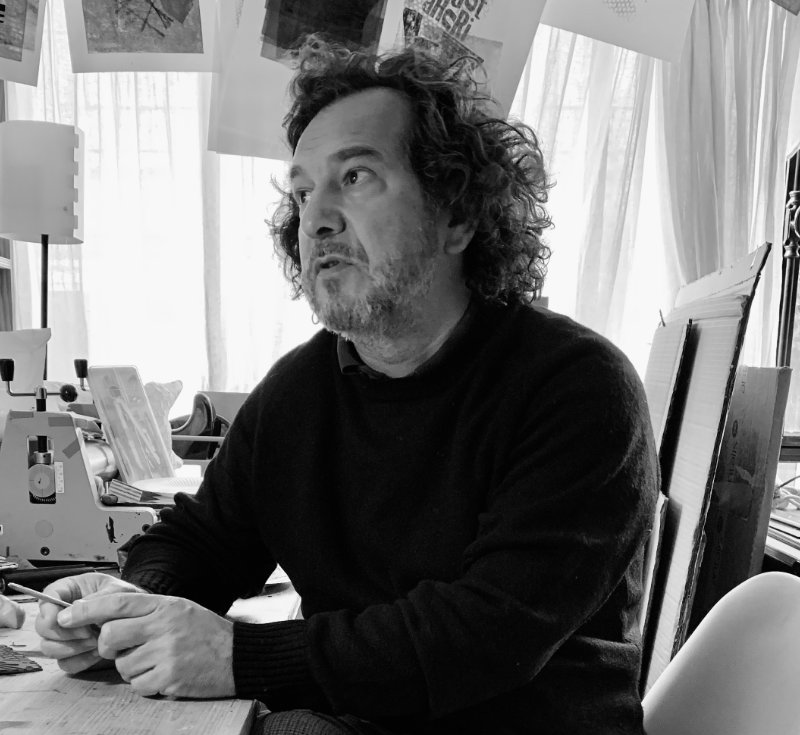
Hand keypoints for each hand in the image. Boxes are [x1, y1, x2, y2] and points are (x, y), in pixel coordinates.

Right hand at [36, 572, 144, 673]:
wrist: (140, 617)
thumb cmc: (127, 598)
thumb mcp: (119, 591)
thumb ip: (99, 598)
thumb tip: (73, 609)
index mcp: (69, 590)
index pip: (46, 599)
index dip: (49, 612)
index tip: (64, 620)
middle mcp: (61, 613)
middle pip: (42, 628)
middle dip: (64, 633)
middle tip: (89, 633)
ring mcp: (65, 635)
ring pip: (50, 648)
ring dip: (73, 648)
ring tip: (97, 641)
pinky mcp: (73, 653)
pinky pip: (65, 664)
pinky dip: (81, 660)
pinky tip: (97, 652)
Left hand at [57, 592, 234, 698]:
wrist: (238, 656)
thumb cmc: (207, 632)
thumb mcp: (179, 609)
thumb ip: (147, 611)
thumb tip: (106, 617)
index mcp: (165, 606)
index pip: (117, 603)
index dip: (86, 610)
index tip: (65, 617)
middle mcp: (164, 626)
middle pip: (111, 636)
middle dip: (109, 646)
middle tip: (123, 648)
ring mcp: (167, 653)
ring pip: (123, 665)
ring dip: (133, 667)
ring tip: (157, 661)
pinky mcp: (170, 678)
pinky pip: (138, 685)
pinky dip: (147, 684)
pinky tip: (165, 674)